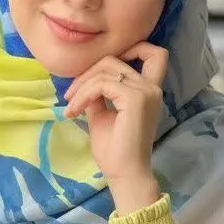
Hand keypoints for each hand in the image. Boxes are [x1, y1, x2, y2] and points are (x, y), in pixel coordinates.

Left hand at [63, 43, 167, 214]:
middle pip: (115, 59)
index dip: (130, 48)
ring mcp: (145, 92)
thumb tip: (84, 83)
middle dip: (87, 72)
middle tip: (70, 95)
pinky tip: (74, 111)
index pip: (153, 53)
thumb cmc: (115, 151)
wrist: (124, 174)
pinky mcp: (135, 99)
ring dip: (82, 85)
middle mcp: (151, 88)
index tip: (100, 70)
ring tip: (70, 106)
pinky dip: (84, 94)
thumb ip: (98, 96)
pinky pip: (102, 84)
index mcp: (148, 90)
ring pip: (106, 69)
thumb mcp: (102, 116)